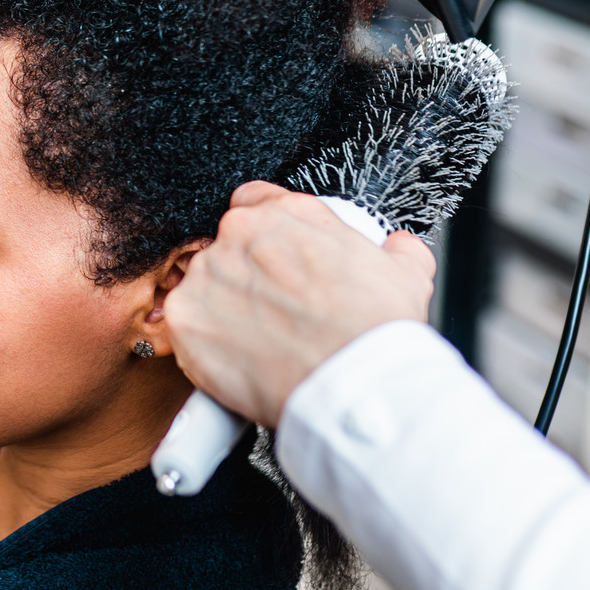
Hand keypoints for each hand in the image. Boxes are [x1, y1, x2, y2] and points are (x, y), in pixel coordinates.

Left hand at [162, 181, 436, 426]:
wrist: (355, 386)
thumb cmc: (377, 333)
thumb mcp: (406, 273)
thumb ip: (395, 249)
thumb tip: (397, 246)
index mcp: (288, 213)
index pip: (253, 203)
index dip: (263, 238)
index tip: (270, 263)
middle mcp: (241, 234)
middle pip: (226, 250)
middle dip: (244, 280)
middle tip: (270, 315)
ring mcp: (208, 275)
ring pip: (202, 288)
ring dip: (222, 312)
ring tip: (258, 345)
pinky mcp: (185, 319)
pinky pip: (184, 327)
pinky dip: (202, 346)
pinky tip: (234, 362)